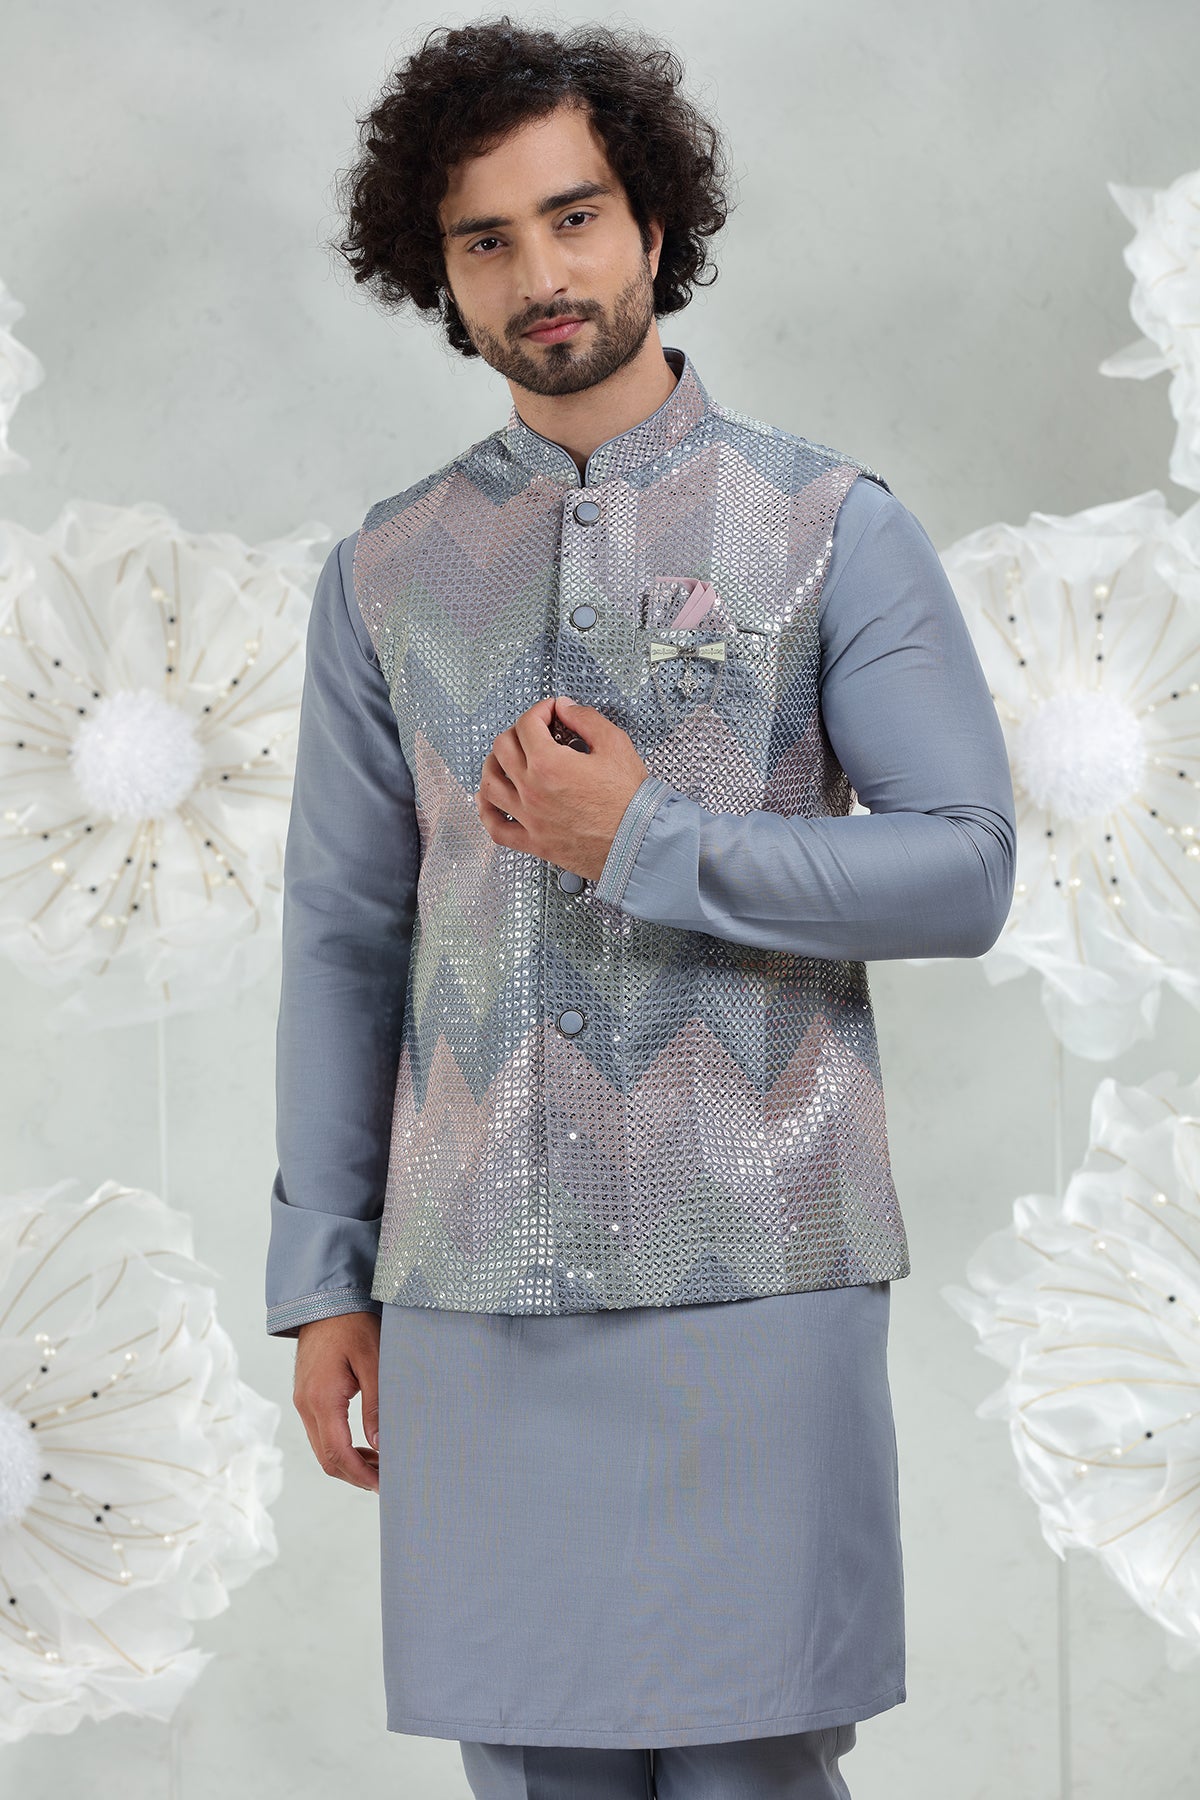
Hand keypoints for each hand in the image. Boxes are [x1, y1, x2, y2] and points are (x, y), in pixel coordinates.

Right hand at [293, 1311, 380, 1492]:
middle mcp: (306, 1405)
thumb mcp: (373, 1360)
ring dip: (349, 1462)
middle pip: (326, 1458)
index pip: (338, 1453)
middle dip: (355, 1475)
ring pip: (322, 1448)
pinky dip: (341, 1446)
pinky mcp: (307, 1396)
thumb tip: (380, 1445)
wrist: (326, 1299)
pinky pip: (321, 1432)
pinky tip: (365, 1445)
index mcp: (321, 1399)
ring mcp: (303, 1401)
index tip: (384, 1485)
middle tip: (387, 1481)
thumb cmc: (352, 1324)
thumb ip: (376, 1404)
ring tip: (381, 1466)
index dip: (361, 1475)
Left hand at [477, 696, 648, 880]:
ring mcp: (529, 818)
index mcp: (549, 764)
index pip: (527, 724)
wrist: (639, 843)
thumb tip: (566, 708)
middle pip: (502, 749)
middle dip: (516, 732)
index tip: (551, 711)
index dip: (540, 709)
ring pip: (490, 784)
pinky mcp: (534, 842)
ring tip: (503, 759)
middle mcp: (531, 790)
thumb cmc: (631, 801)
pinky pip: (496, 828)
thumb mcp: (615, 745)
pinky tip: (487, 800)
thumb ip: (586, 719)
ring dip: (492, 765)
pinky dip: (486, 812)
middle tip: (532, 731)